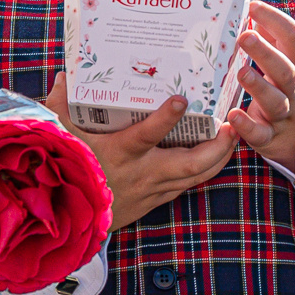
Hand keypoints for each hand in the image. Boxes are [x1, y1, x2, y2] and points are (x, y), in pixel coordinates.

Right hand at [42, 73, 237, 230]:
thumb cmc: (69, 171)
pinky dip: (205, 170)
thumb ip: (60, 106)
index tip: (181, 100)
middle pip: (189, 164)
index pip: (146, 135)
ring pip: (196, 177)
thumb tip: (62, 76)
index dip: (165, 119)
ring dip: (219, 158)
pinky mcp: (157, 199)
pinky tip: (217, 154)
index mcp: (121, 153)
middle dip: (216, 146)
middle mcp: (143, 173)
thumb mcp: (60, 138)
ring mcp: (153, 189)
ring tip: (234, 134)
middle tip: (231, 124)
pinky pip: (188, 185)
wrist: (70, 218)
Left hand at [224, 1, 294, 167]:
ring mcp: (285, 117)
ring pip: (275, 102)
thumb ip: (275, 40)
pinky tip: (233, 115)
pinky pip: (261, 134)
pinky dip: (247, 126)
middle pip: (286, 71)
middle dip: (266, 53)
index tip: (254, 6)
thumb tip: (252, 13)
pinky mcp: (272, 139)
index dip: (276, 21)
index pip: (294, 40)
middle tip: (244, 36)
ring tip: (240, 72)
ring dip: (258, 87)